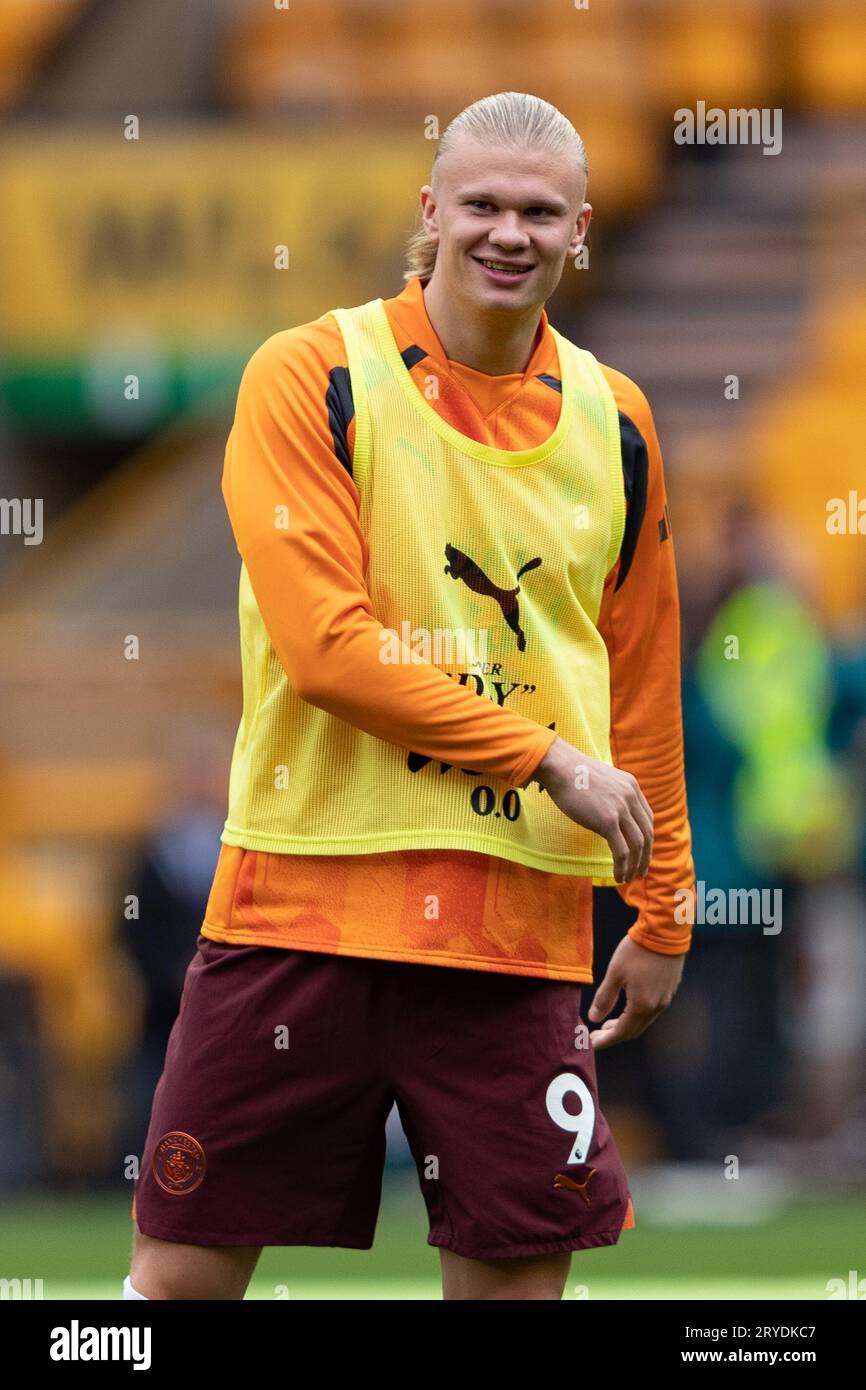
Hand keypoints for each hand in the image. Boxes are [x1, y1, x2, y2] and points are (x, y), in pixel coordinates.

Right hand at [529, 736, 652, 882]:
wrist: (559, 767)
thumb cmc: (572, 774)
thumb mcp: (601, 780)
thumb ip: (610, 794)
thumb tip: (607, 812)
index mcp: (631, 786)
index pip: (647, 818)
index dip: (647, 838)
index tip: (642, 852)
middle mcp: (631, 797)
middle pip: (646, 833)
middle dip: (646, 856)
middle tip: (641, 871)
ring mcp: (621, 808)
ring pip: (637, 845)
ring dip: (634, 865)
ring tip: (627, 878)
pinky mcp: (608, 820)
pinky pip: (622, 851)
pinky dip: (622, 867)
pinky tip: (618, 876)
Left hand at [587, 936, 684, 1049]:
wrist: (665, 932)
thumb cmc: (637, 951)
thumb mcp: (615, 973)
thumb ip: (605, 998)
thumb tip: (594, 1018)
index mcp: (642, 1005)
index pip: (622, 1032)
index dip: (606, 1040)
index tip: (592, 1044)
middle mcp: (657, 1006)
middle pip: (634, 1030)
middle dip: (614, 1035)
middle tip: (597, 1035)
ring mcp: (666, 998)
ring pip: (644, 1021)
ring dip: (626, 1025)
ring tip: (608, 1023)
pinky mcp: (670, 988)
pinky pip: (652, 1010)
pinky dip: (636, 1015)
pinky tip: (628, 1007)